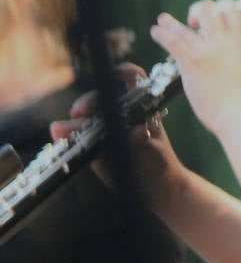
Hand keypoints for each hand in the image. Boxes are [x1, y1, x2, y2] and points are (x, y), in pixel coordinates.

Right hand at [49, 63, 185, 209]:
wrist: (154, 189)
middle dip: (88, 102)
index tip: (113, 75)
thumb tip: (138, 132)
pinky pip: (77, 138)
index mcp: (140, 108)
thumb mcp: (155, 152)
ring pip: (84, 119)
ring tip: (60, 130)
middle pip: (100, 98)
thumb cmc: (159, 164)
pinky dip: (67, 136)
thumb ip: (145, 142)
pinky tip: (60, 136)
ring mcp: (104, 129)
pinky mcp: (92, 146)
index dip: (123, 72)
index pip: (132, 79)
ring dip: (71, 123)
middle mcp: (119, 114)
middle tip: (80, 112)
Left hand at [150, 0, 240, 137]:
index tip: (218, 15)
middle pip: (209, 9)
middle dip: (200, 10)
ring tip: (162, 19)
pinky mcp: (190, 63)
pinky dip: (161, 34)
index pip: (234, 10)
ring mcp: (205, 51)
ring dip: (170, 22)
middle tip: (195, 22)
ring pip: (185, 26)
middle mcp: (223, 41)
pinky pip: (172, 42)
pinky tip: (156, 32)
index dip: (224, 7)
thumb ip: (239, 53)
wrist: (238, 113)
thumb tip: (234, 50)